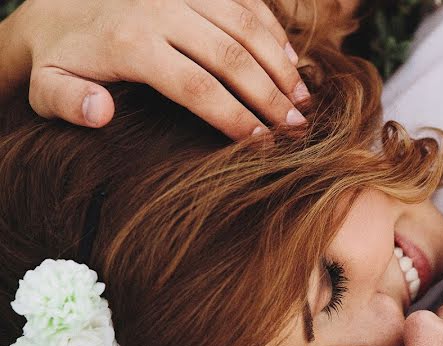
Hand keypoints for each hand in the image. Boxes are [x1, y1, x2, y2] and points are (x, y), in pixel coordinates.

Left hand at [15, 0, 308, 139]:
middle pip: (230, 56)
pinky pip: (245, 2)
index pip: (196, 86)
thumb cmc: (62, 60)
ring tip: (302, 101)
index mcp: (130, 44)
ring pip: (245, 25)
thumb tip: (102, 112)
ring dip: (280, 64)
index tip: (262, 143)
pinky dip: (273, 31)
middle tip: (296, 128)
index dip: (234, 117)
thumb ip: (67, 102)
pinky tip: (291, 62)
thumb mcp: (47, 87)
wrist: (58, 7)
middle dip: (270, 95)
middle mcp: (160, 9)